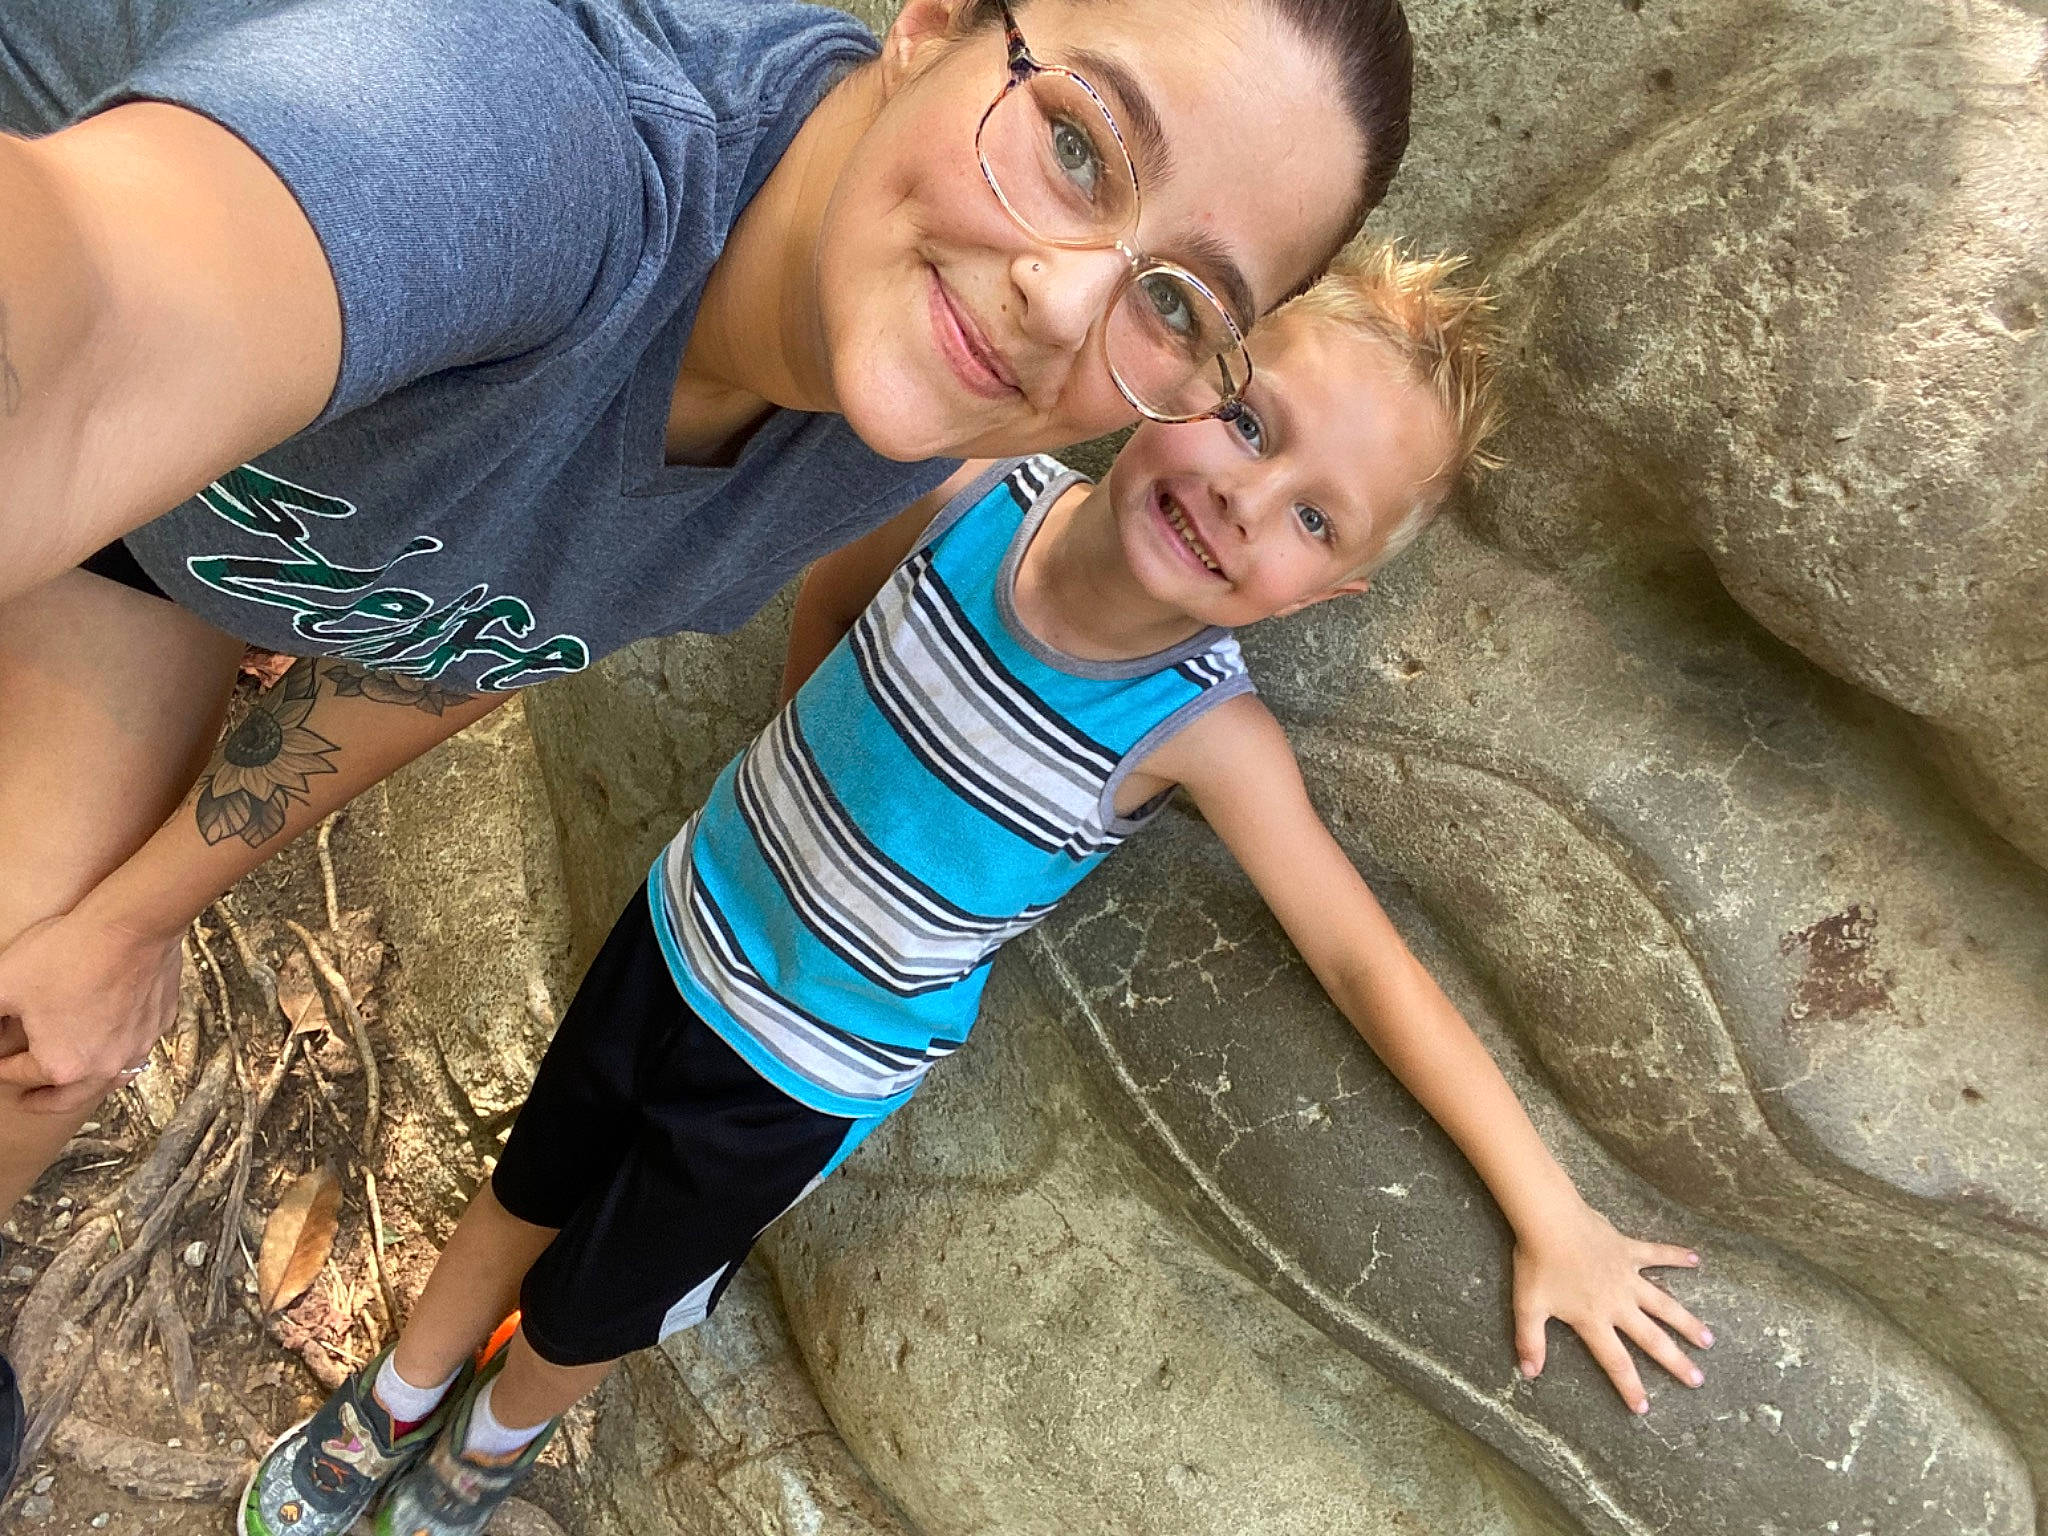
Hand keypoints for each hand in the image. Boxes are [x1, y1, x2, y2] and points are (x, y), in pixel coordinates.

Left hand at [0, 907, 183, 1112]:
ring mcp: (137, 1046)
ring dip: (88, 1084)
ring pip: (110, 1080)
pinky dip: (120, 1051)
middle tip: (31, 1100)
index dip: (0, 1068)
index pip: (20, 1075)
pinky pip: (136, 1048)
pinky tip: (113, 1037)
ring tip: (76, 1080)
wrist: (132, 926)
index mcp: (62, 1066)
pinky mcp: (158, 1023)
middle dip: (44, 1100)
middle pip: (68, 1098)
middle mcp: (104, 1067)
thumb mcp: (4, 984)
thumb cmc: (69, 954)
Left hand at [1511, 1200, 1712, 1414]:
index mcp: (1594, 1319)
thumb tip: (1529, 1374)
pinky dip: (1677, 1256)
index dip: (1629, 1386)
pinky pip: (1658, 1254)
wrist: (1550, 1221)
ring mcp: (1627, 1276)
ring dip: (1686, 1322)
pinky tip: (1697, 1259)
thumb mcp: (1527, 1307)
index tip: (1644, 1408)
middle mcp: (1618, 1303)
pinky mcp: (1629, 1250)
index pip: (1615, 1361)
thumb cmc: (1538, 1264)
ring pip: (1664, 1304)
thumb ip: (1530, 1341)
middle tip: (1698, 1381)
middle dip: (1675, 1362)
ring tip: (1708, 1339)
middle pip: (1651, 1339)